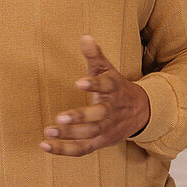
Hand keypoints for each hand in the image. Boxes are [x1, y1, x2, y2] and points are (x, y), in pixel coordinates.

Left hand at [39, 35, 149, 155]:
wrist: (141, 112)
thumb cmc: (117, 88)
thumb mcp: (109, 70)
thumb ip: (96, 56)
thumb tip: (85, 37)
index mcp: (115, 89)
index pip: (107, 86)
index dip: (94, 85)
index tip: (78, 82)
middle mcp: (112, 111)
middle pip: (98, 116)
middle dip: (79, 118)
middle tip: (59, 117)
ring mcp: (106, 129)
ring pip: (90, 134)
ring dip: (69, 134)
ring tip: (48, 131)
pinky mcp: (99, 142)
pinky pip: (82, 149)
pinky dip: (64, 150)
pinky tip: (45, 145)